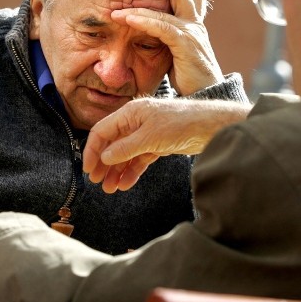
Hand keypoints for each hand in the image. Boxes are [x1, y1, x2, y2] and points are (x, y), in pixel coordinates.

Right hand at [83, 98, 249, 192]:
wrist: (212, 127)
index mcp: (130, 113)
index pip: (102, 131)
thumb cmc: (183, 123)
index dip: (93, 150)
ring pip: (125, 154)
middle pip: (112, 144)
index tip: (88, 169)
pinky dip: (131, 171)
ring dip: (116, 171)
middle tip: (97, 181)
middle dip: (103, 163)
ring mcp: (147, 133)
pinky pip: (139, 159)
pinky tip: (125, 183)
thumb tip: (105, 157)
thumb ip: (125, 148)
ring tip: (110, 188)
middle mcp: (136, 122)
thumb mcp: (150, 137)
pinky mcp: (158, 144)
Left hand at [111, 0, 221, 95]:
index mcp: (194, 25)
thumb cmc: (187, 79)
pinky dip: (145, 20)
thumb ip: (164, 38)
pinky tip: (128, 17)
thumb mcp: (174, 54)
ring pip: (177, 2)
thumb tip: (143, 31)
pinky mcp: (186, 46)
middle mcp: (196, 25)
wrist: (203, 100)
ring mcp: (193, 34)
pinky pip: (164, 27)